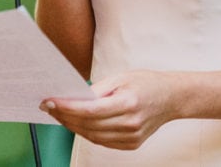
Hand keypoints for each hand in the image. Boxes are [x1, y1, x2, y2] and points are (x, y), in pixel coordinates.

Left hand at [41, 70, 178, 150]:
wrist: (171, 98)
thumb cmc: (147, 83)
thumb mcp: (122, 77)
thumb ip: (98, 88)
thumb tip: (73, 96)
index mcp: (128, 103)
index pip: (89, 110)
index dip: (67, 107)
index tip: (50, 102)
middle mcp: (130, 123)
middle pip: (88, 124)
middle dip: (64, 116)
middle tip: (48, 106)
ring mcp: (131, 137)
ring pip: (92, 135)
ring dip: (72, 126)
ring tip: (58, 114)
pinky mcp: (131, 144)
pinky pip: (101, 141)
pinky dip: (86, 132)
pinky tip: (76, 123)